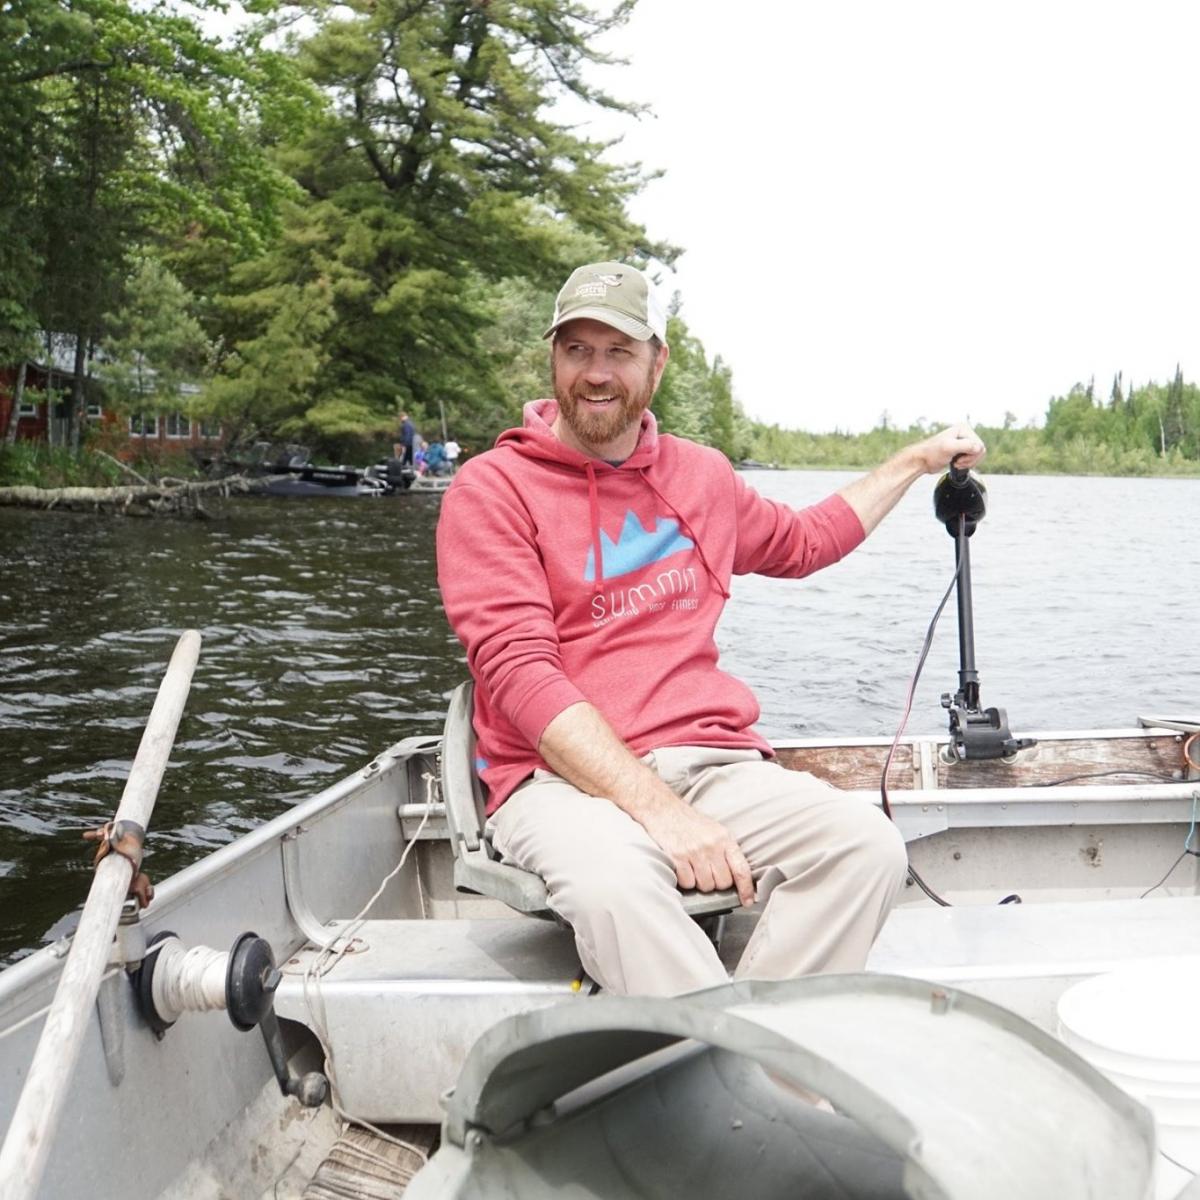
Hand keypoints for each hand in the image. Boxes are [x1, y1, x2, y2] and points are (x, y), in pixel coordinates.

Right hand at [637, 794, 755, 906]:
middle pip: (722, 882)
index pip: (741, 869)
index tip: (748, 901)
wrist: (663, 809)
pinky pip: (687, 883)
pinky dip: (685, 880)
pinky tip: (682, 868)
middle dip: (716, 882)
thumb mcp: (715, 831)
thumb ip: (726, 851)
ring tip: (693, 868)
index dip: (746, 889)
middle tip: (707, 872)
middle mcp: (712, 845)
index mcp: (725, 839)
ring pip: (705, 886)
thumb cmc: (690, 823)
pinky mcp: (677, 857)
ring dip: (699, 882)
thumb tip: (737, 877)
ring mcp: (694, 851)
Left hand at [912, 423, 985, 474]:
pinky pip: (972, 458)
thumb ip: (966, 445)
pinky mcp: (960, 450)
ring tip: (956, 463)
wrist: (921, 461)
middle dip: (969, 460)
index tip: (958, 458)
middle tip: (957, 462)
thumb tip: (979, 448)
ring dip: (967, 463)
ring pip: (977, 455)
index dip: (971, 455)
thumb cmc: (931, 453)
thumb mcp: (949, 447)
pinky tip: (956, 464)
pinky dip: (966, 464)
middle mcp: (964, 433)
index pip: (979, 445)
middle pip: (980, 450)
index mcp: (963, 429)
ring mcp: (963, 442)